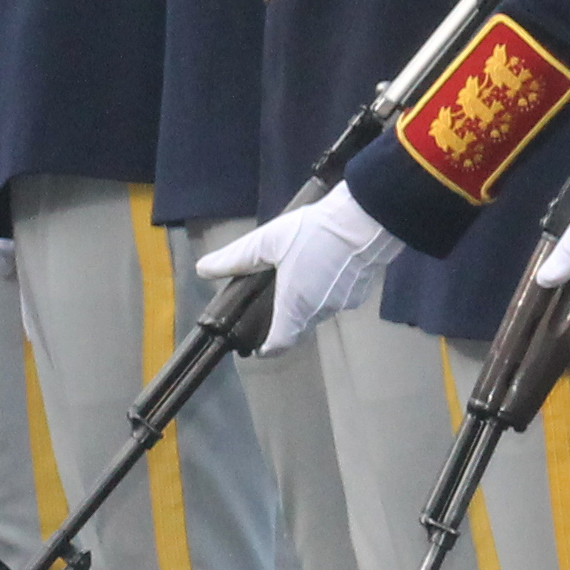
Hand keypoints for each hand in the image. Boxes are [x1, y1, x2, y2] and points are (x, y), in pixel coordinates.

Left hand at [196, 189, 395, 352]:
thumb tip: (203, 269)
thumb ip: (236, 258)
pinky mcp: (360, 293)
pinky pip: (338, 298)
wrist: (365, 221)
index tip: (259, 347)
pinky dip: (328, 290)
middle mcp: (319, 312)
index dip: (267, 348)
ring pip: (319, 311)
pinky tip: (326, 266)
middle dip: (285, 318)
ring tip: (301, 273)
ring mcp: (343, 304)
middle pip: (298, 326)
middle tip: (275, 298)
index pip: (279, 344)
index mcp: (294, 306)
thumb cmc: (314, 233)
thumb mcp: (267, 241)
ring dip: (307, 301)